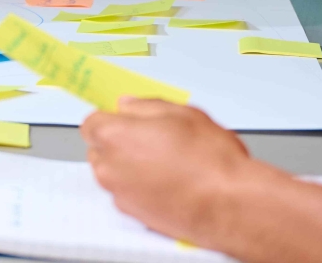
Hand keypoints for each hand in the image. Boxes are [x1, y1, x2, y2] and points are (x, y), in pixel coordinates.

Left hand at [82, 99, 277, 248]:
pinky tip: (168, 182)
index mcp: (113, 136)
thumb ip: (146, 106)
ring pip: (114, 172)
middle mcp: (109, 167)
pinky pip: (128, 193)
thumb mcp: (182, 113)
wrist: (230, 204)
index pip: (91, 122)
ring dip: (129, 165)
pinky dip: (140, 187)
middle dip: (119, 142)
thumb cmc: (210, 161)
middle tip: (152, 138)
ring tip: (165, 162)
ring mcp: (119, 194)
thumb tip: (129, 105)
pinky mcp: (134, 214)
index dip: (111, 118)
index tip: (125, 118)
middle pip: (100, 148)